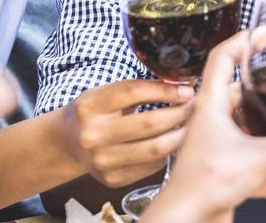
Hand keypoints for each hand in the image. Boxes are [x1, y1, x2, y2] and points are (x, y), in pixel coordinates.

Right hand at [56, 79, 193, 187]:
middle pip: (150, 123)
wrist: (67, 143)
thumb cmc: (96, 112)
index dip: (166, 90)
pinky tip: (175, 142)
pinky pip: (153, 166)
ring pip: (156, 148)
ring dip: (182, 135)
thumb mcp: (107, 93)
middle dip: (182, 113)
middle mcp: (93, 135)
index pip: (134, 92)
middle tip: (198, 106)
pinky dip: (169, 153)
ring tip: (194, 124)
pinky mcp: (112, 179)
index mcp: (90, 106)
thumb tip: (184, 85)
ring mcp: (102, 161)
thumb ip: (140, 89)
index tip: (188, 89)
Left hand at [144, 29, 265, 221]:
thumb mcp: (260, 158)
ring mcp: (222, 151)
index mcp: (211, 106)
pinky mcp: (230, 177)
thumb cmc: (200, 186)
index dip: (244, 39)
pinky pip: (263, 169)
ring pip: (257, 134)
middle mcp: (215, 125)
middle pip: (243, 95)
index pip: (223, 58)